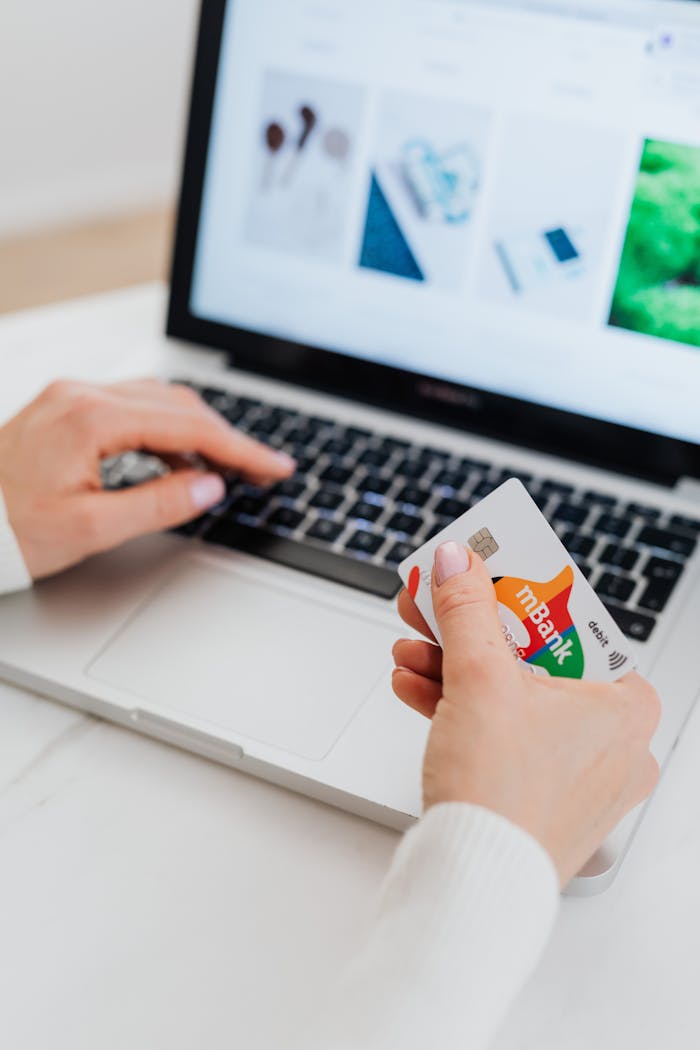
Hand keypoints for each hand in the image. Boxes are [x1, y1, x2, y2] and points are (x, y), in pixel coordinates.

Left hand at [0, 378, 294, 578]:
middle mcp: (81, 395)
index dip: (241, 448)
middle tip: (261, 468)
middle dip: (227, 435)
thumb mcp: (88, 529)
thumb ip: (158, 504)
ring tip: (226, 467)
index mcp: (90, 419)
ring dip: (198, 430)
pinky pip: (132, 406)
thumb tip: (210, 485)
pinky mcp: (65, 408)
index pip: (189, 425)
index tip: (274, 466)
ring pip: (157, 400)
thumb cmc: (4, 528)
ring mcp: (71, 397)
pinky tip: (178, 457)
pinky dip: (166, 429)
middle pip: (178, 403)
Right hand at [392, 541, 660, 886]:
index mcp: (624, 707)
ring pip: (513, 699)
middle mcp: (612, 743)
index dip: (518, 593)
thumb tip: (459, 564)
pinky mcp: (540, 797)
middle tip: (437, 607)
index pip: (570, 624)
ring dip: (455, 671)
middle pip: (532, 660)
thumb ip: (467, 610)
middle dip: (470, 635)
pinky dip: (462, 711)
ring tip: (412, 651)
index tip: (485, 575)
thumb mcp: (479, 680)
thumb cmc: (504, 799)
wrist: (471, 886)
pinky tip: (417, 688)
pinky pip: (503, 736)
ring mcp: (577, 775)